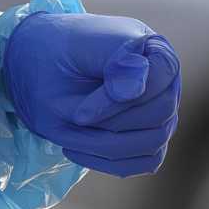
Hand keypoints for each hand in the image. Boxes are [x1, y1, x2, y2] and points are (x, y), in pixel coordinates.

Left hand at [3, 12, 180, 175]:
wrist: (42, 63)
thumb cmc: (63, 49)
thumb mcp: (79, 45)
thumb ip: (113, 61)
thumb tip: (133, 92)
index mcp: (156, 53)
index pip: (156, 80)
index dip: (116, 102)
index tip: (79, 114)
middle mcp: (166, 86)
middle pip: (159, 116)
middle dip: (111, 122)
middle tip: (73, 119)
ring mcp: (161, 116)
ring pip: (151, 143)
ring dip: (106, 144)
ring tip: (70, 132)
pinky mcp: (148, 142)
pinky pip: (143, 162)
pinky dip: (108, 162)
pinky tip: (74, 150)